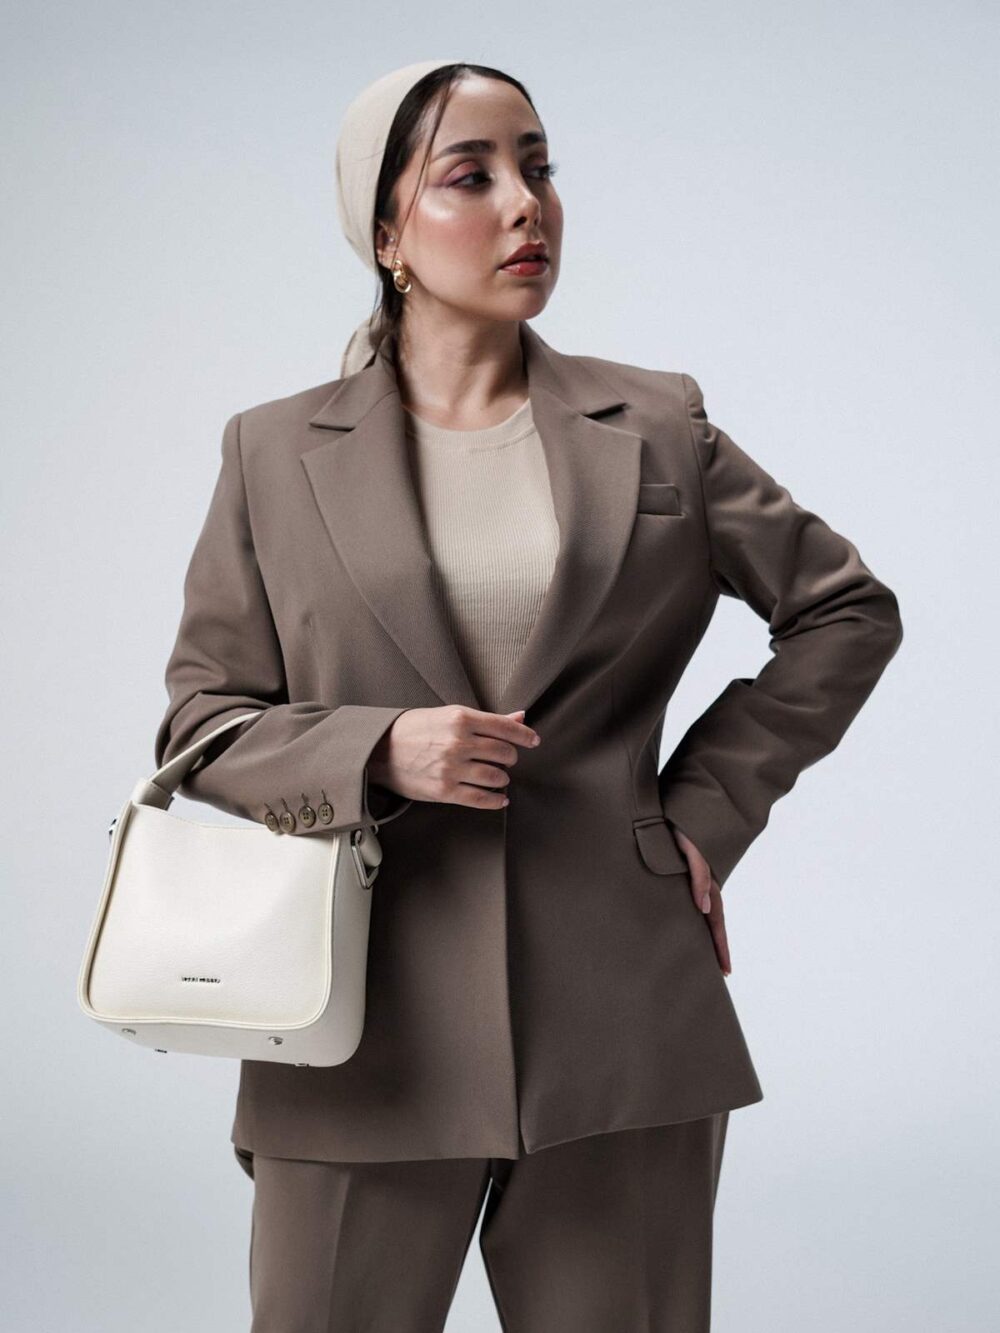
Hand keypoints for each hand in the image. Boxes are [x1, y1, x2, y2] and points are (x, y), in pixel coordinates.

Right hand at [367, 705, 539, 810]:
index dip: (524, 736)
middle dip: (511, 757)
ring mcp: (452, 768)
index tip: (533, 741)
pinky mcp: (445, 791)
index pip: (505, 727)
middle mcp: (458, 743)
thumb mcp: (447, 715)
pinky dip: (496, 800)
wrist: (378, 751)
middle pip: (504, 753)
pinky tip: (500, 798)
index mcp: (460, 719)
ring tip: (498, 776)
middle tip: (506, 758)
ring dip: (502, 778)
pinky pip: (481, 799)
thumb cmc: (412, 730)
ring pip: (496, 777)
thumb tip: (519, 717)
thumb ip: (485, 719)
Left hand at [671, 825, 731, 976]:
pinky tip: (683, 925)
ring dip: (704, 932)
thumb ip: (699, 874)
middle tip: (721, 972)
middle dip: (716, 946)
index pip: (716, 921)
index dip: (720, 946)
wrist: (668, 801)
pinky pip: (686, 900)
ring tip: (703, 956)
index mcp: (706, 881)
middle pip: (712, 921)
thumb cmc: (676, 823)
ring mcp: (690, 878)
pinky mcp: (676, 872)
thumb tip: (703, 908)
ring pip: (700, 912)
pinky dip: (689, 917)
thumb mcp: (689, 846)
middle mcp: (701, 882)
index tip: (725, 970)